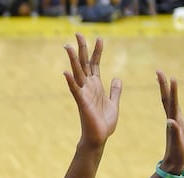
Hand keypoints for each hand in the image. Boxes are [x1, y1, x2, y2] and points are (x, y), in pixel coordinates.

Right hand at [63, 33, 122, 147]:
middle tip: (78, 33)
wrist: (99, 138)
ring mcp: (84, 94)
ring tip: (67, 46)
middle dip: (82, 49)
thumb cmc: (104, 123)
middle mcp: (88, 87)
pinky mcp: (82, 103)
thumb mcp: (114, 103)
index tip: (99, 38)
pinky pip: (75, 90)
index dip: (97, 51)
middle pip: (84, 64)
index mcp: (96, 86)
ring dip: (72, 60)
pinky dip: (70, 81)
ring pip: (77, 73)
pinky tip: (65, 72)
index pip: (95, 64)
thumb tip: (117, 78)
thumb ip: (115, 91)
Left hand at [157, 71, 183, 173]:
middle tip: (159, 70)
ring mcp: (175, 121)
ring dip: (167, 90)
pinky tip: (171, 95)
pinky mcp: (178, 125)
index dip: (170, 89)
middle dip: (164, 84)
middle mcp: (173, 118)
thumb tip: (170, 120)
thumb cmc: (177, 155)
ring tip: (165, 78)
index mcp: (173, 121)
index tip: (168, 76)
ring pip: (170, 102)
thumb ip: (175, 133)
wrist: (174, 164)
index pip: (170, 102)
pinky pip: (175, 109)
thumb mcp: (177, 145)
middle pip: (167, 98)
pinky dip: (173, 100)